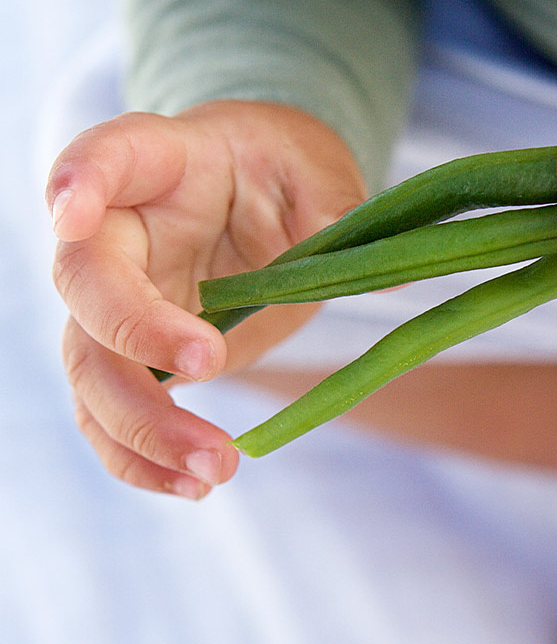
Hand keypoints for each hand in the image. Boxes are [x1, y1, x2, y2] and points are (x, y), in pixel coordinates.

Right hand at [46, 100, 366, 497]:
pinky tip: (193, 485)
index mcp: (161, 164)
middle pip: (86, 286)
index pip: (101, 158)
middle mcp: (119, 234)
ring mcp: (118, 301)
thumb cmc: (284, 170)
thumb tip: (398, 278)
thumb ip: (340, 212)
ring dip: (140, 426)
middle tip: (212, 367)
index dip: (76, 181)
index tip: (72, 212)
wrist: (261, 200)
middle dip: (136, 338)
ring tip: (215, 468)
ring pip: (90, 368)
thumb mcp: (320, 172)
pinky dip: (140, 457)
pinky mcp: (135, 358)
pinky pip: (111, 413)